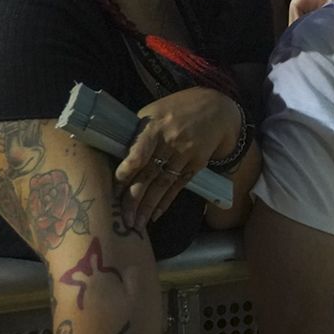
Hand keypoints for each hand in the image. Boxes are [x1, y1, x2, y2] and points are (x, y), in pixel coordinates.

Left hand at [116, 87, 242, 226]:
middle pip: (149, 173)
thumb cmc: (179, 108)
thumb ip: (139, 132)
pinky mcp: (197, 164)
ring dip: (148, 207)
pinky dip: (166, 201)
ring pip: (163, 184)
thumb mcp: (156, 110)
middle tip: (122, 220)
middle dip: (134, 199)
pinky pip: (178, 185)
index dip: (128, 170)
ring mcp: (185, 153)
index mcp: (156, 125)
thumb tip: (117, 155)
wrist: (217, 108)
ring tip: (136, 225)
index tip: (116, 188)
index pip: (140, 151)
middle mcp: (171, 141)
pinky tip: (155, 215)